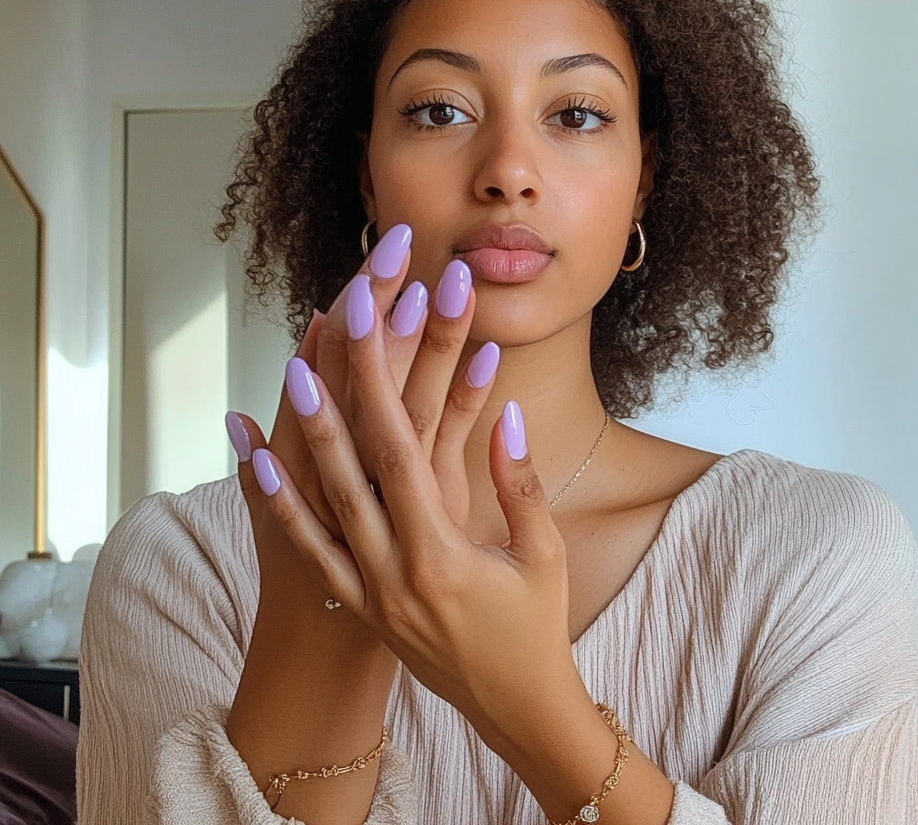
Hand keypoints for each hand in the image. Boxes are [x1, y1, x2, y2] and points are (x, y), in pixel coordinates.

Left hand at [255, 266, 580, 752]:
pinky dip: (280, 506)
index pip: (398, 448)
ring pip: (323, 504)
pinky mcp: (362, 606)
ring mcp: (369, 592)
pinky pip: (312, 550)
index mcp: (441, 554)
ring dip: (299, 441)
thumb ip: (518, 481)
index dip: (379, 379)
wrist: (517, 710)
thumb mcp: (545, 555)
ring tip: (283, 384)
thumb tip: (504, 410)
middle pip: (352, 466)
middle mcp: (393, 571)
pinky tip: (257, 467)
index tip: (365, 321)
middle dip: (332, 394)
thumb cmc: (538, 631)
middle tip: (313, 335)